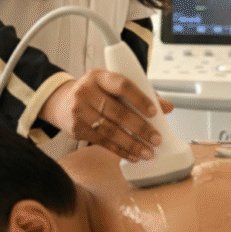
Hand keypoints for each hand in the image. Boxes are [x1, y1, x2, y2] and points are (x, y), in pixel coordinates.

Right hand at [39, 69, 168, 161]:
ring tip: (147, 152)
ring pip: (110, 131)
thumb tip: (167, 107)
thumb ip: (140, 93)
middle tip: (156, 139)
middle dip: (140, 128)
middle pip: (117, 112)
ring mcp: (79, 111)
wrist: (63, 102)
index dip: (139, 99)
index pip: (122, 85)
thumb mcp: (112, 85)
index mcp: (99, 76)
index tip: (154, 112)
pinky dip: (120, 150)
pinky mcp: (76, 129)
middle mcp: (86, 91)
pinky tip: (132, 155)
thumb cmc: (95, 92)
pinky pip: (102, 142)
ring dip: (132, 144)